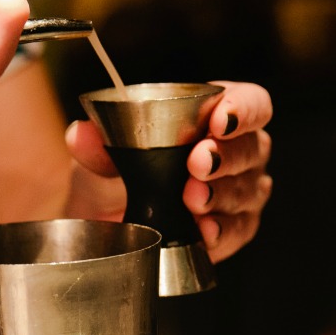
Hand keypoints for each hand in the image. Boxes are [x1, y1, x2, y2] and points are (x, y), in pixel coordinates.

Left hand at [62, 81, 275, 260]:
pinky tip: (203, 231)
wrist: (103, 231)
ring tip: (192, 200)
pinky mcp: (235, 230)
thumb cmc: (113, 181)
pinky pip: (239, 230)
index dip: (243, 109)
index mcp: (213, 117)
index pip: (251, 103)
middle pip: (254, 147)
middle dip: (228, 155)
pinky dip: (222, 231)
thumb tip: (81, 133)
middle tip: (197, 164)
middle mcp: (238, 153)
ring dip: (222, 194)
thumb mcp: (96, 162)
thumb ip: (93, 148)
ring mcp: (241, 193)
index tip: (218, 121)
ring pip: (249, 190)